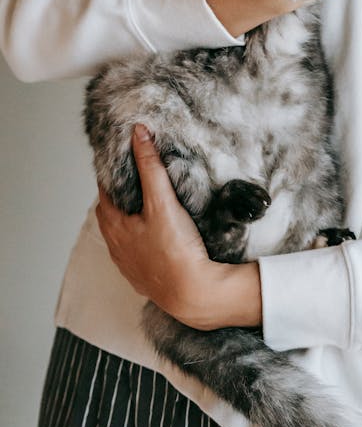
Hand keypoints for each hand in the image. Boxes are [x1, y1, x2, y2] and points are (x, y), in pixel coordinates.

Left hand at [96, 124, 261, 329]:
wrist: (192, 293)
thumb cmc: (175, 249)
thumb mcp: (162, 201)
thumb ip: (150, 167)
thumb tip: (139, 134)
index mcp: (115, 228)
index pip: (104, 195)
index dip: (109, 177)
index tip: (118, 163)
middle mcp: (117, 248)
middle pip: (109, 217)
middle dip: (116, 198)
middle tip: (130, 181)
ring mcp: (130, 266)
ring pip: (120, 238)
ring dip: (126, 222)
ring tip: (141, 207)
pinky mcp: (146, 279)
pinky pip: (135, 256)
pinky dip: (139, 242)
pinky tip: (153, 240)